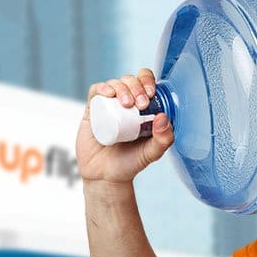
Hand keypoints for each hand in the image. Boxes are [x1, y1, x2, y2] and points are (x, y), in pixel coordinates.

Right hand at [77, 69, 174, 184]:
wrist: (105, 176)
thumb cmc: (129, 163)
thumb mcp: (151, 153)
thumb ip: (163, 140)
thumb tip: (163, 117)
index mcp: (142, 107)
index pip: (146, 83)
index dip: (148, 81)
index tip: (150, 94)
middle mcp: (126, 103)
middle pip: (131, 80)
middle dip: (137, 86)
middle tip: (140, 103)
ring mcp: (109, 105)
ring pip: (115, 83)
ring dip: (123, 87)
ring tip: (126, 104)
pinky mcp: (92, 110)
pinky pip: (96, 91)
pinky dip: (103, 88)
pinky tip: (109, 94)